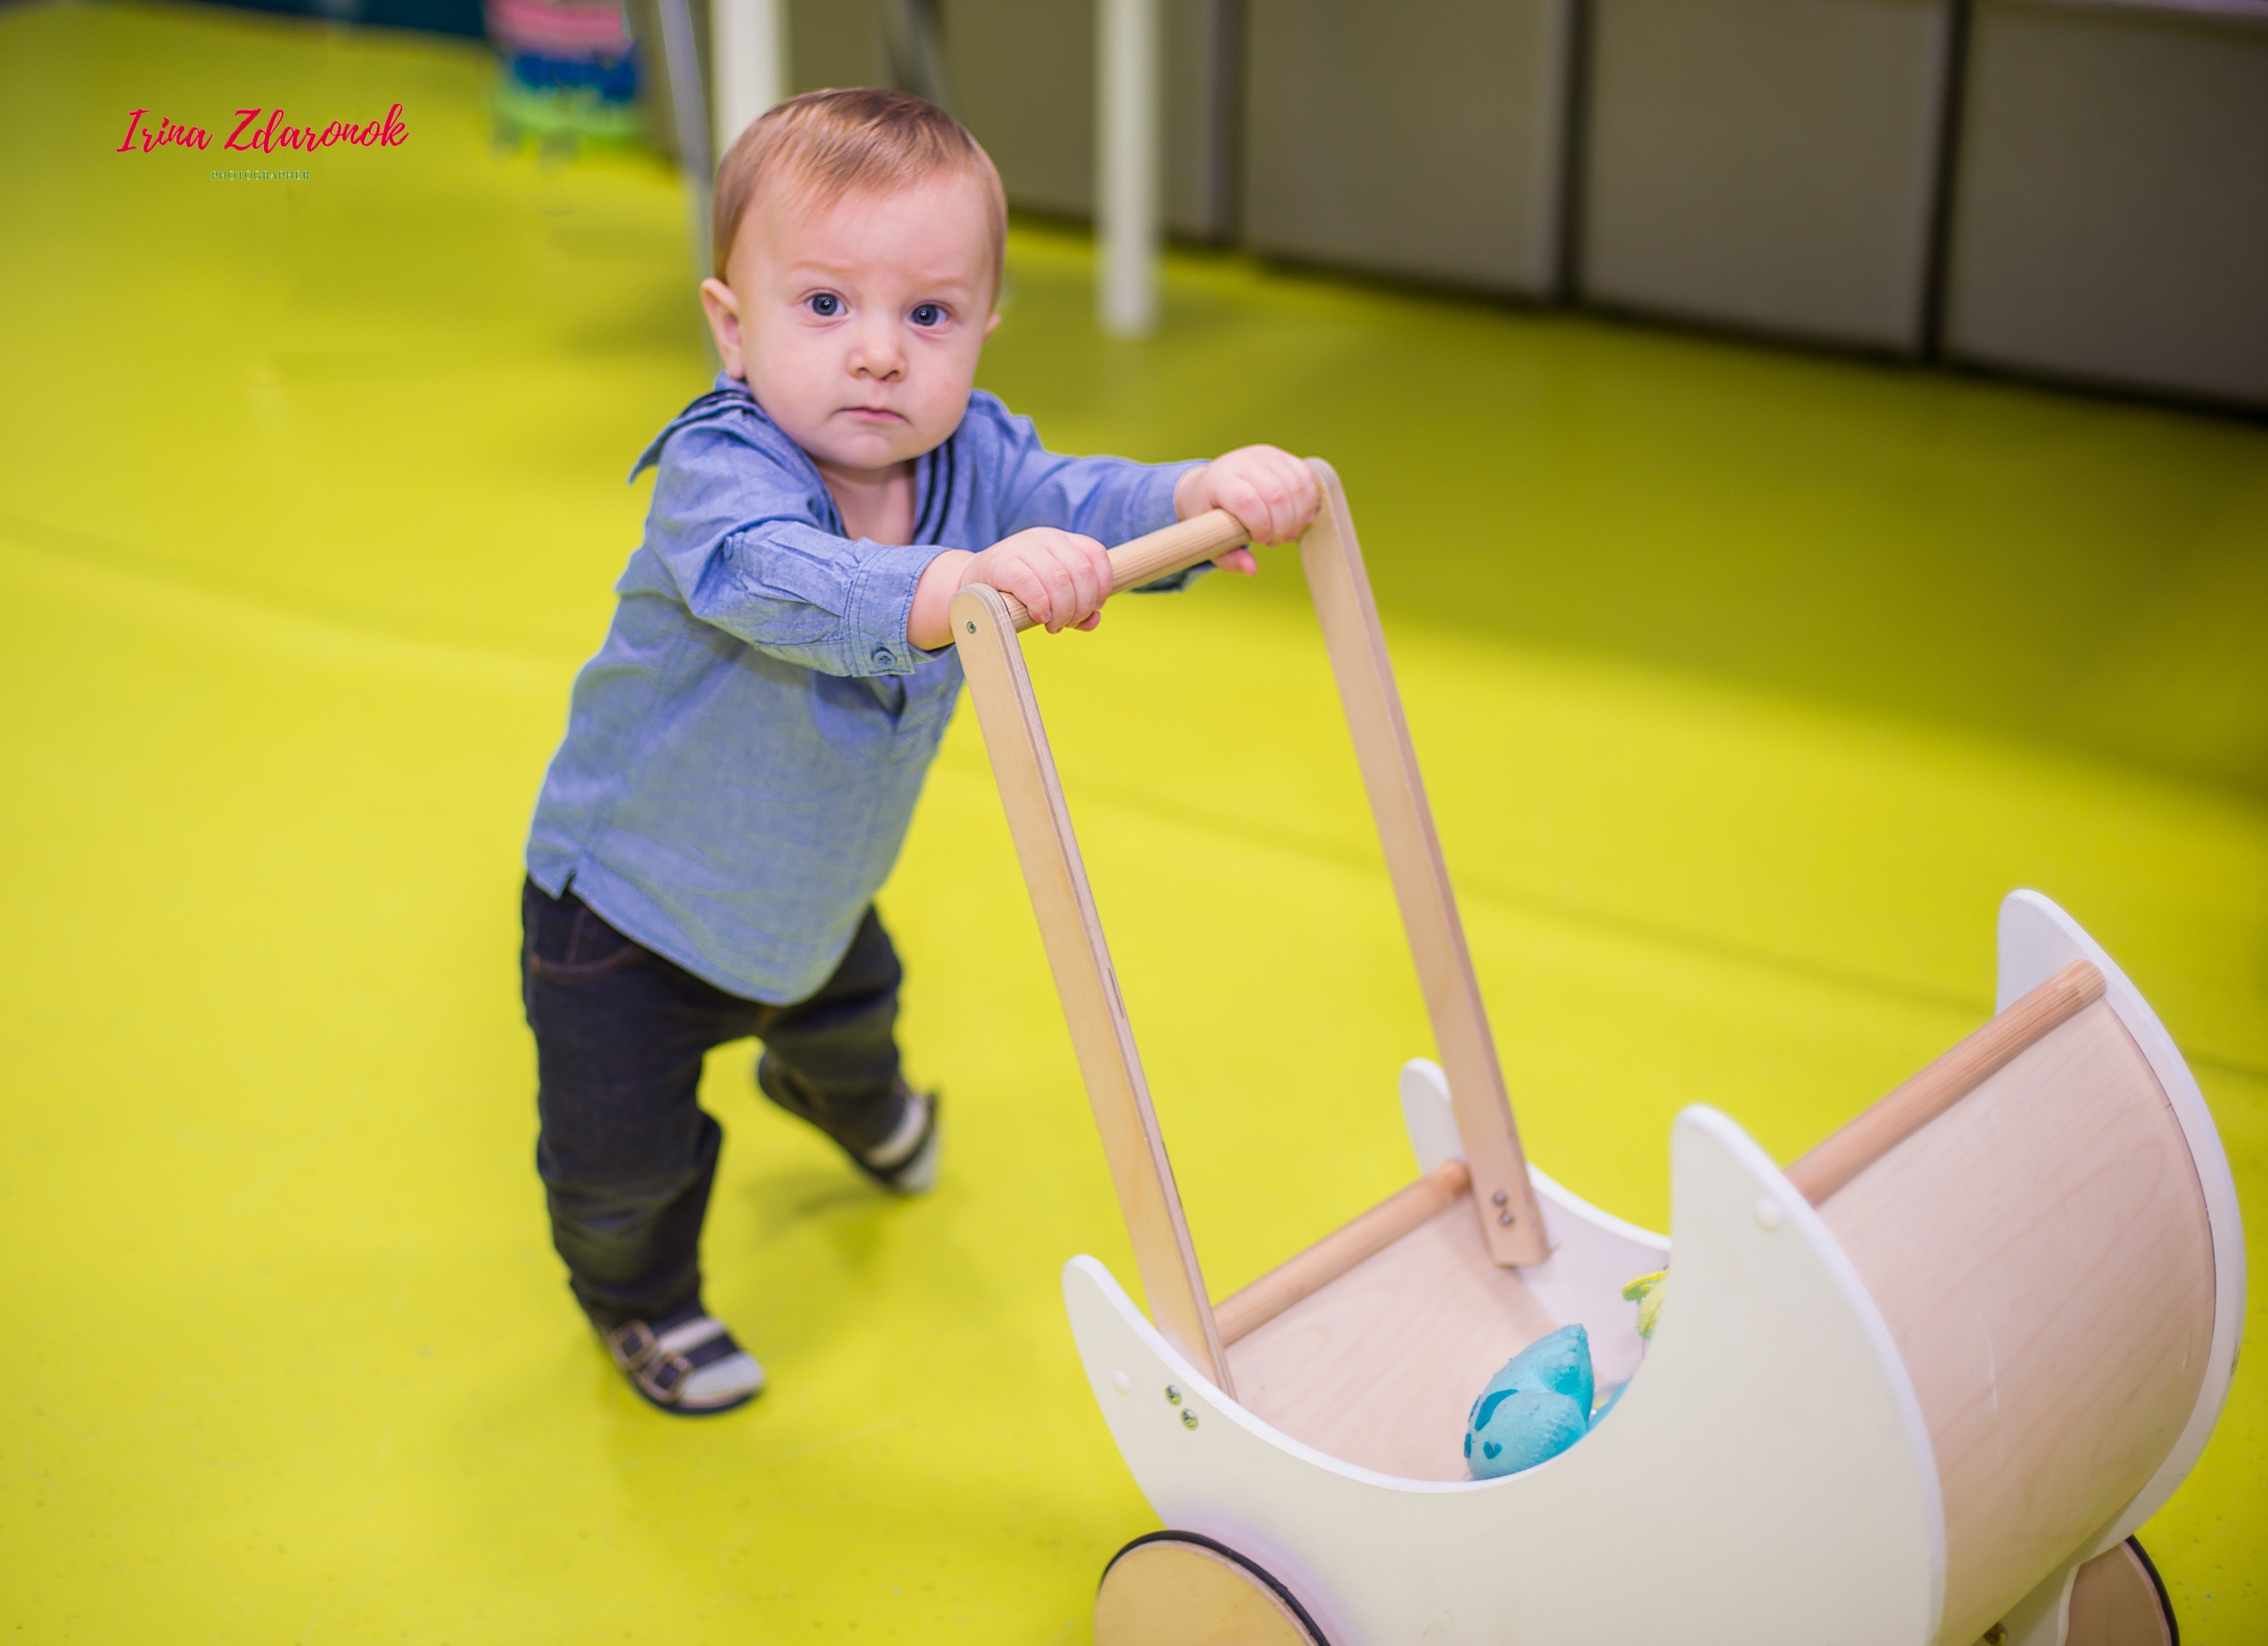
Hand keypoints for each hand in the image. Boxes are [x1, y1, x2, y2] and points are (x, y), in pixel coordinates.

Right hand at [906, 527, 1112, 647]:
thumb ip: (1076, 608)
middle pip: (1081, 572)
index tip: (1093, 608)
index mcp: (1061, 540)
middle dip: (1082, 605)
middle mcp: (1044, 537)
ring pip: (1059, 579)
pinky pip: (1029, 583)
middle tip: (1069, 623)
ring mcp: (1021, 547)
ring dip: (1063, 610)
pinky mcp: (1000, 563)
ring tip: (1054, 626)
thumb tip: (1093, 621)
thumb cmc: (1017, 593)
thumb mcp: (1052, 595)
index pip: (1095, 554)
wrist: (971, 586)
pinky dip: (1040, 604)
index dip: (1101, 585)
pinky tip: (1040, 617)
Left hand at [1174, 445, 1320, 574]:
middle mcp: (1243, 462)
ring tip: (1287, 533)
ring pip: (1296, 488)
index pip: (1247, 501)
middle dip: (1282, 527)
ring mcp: (1265, 456)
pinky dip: (1308, 503)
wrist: (1211, 483)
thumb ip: (1229, 557)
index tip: (1260, 541)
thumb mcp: (1209, 539)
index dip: (1260, 525)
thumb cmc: (1210, 516)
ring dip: (1297, 518)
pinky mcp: (1282, 457)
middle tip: (1276, 542)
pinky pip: (1306, 478)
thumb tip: (1252, 570)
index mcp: (1219, 480)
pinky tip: (1299, 518)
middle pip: (1276, 495)